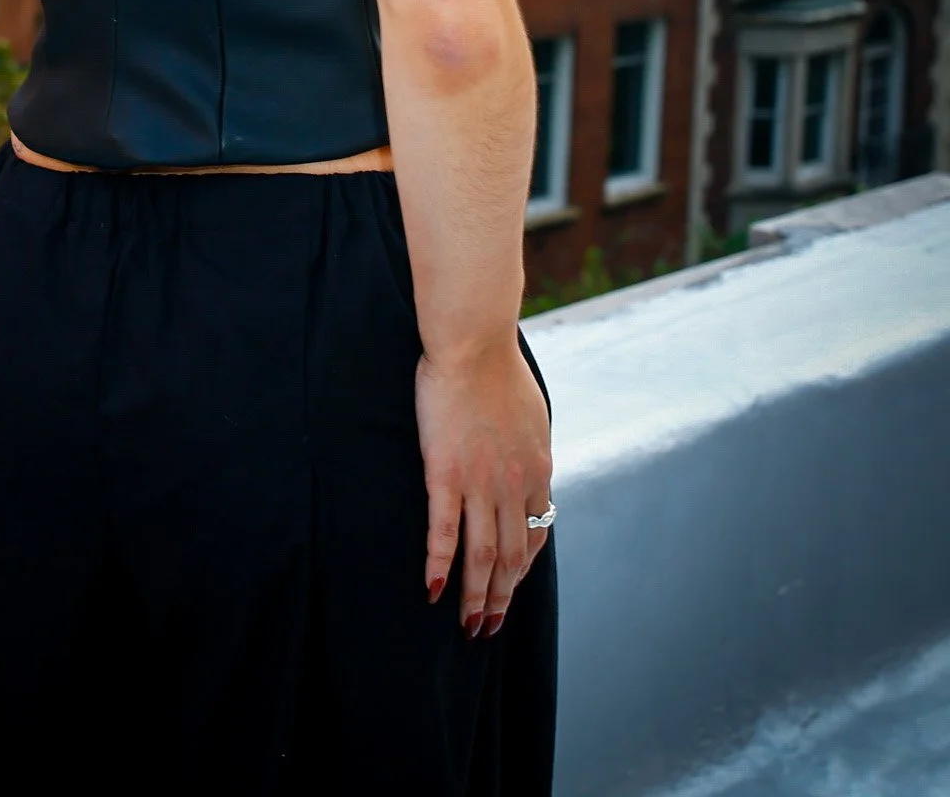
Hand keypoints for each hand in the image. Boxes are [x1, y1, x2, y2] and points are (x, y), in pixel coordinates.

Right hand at [415, 344, 551, 635]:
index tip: (509, 588)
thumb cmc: (498, 368)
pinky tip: (433, 589)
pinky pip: (444, 531)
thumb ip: (530, 447)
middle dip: (501, 597)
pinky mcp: (445, 474)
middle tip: (488, 627)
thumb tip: (528, 463)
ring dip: (475, 596)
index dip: (522, 569)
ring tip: (467, 624)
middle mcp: (515, 486)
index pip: (535, 535)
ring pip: (481, 555)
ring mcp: (480, 483)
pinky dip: (440, 565)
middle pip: (510, 556)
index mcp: (538, 471)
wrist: (474, 344)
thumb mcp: (532, 414)